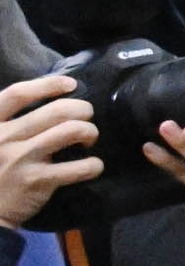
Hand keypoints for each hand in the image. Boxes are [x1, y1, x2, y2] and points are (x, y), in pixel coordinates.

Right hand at [0, 76, 101, 230]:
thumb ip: (11, 122)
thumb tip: (49, 101)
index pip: (18, 94)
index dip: (47, 84)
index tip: (70, 85)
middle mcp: (4, 138)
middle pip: (57, 111)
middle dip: (82, 109)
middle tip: (87, 117)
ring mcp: (21, 159)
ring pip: (72, 131)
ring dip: (90, 132)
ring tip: (89, 139)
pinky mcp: (37, 181)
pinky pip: (80, 167)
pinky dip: (94, 165)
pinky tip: (93, 166)